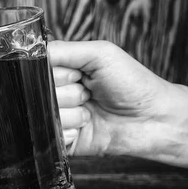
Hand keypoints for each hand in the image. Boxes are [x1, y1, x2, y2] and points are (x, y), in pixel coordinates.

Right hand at [49, 40, 187, 168]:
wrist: (153, 120)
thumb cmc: (132, 83)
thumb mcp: (100, 54)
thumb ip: (63, 50)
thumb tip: (34, 53)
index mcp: (63, 71)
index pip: (38, 70)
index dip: (59, 74)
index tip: (78, 75)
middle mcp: (58, 93)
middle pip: (40, 93)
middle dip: (69, 93)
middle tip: (89, 93)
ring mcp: (60, 116)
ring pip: (47, 114)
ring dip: (74, 114)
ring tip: (92, 111)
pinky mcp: (63, 139)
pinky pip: (53, 134)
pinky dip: (72, 131)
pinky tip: (88, 127)